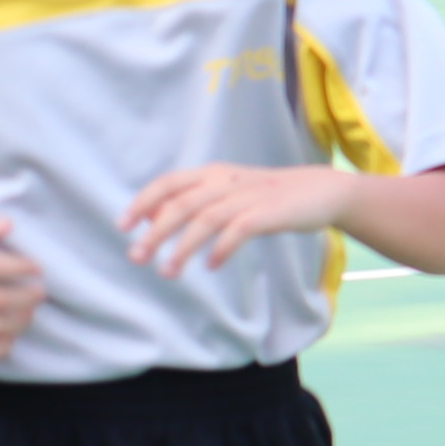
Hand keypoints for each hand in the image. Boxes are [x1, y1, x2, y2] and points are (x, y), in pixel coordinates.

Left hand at [121, 162, 356, 275]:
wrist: (321, 190)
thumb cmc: (267, 197)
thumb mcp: (227, 193)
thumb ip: (193, 203)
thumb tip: (152, 221)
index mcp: (212, 173)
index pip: (168, 183)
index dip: (143, 202)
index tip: (124, 226)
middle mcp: (225, 181)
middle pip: (181, 204)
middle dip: (156, 232)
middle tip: (137, 257)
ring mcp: (247, 196)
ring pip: (206, 219)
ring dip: (183, 247)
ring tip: (168, 272)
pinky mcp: (269, 212)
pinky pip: (239, 230)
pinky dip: (221, 248)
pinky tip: (211, 266)